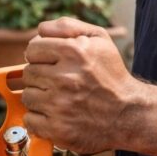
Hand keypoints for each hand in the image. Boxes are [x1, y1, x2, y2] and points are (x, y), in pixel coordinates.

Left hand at [21, 17, 138, 153]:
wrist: (129, 113)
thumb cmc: (111, 74)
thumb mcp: (99, 39)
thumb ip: (67, 26)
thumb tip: (40, 28)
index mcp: (73, 52)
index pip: (32, 48)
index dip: (41, 55)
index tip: (51, 62)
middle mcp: (64, 78)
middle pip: (28, 73)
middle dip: (41, 76)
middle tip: (60, 82)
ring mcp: (59, 105)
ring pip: (28, 96)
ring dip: (40, 97)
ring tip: (60, 98)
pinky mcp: (57, 128)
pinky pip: (30, 120)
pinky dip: (40, 119)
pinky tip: (57, 115)